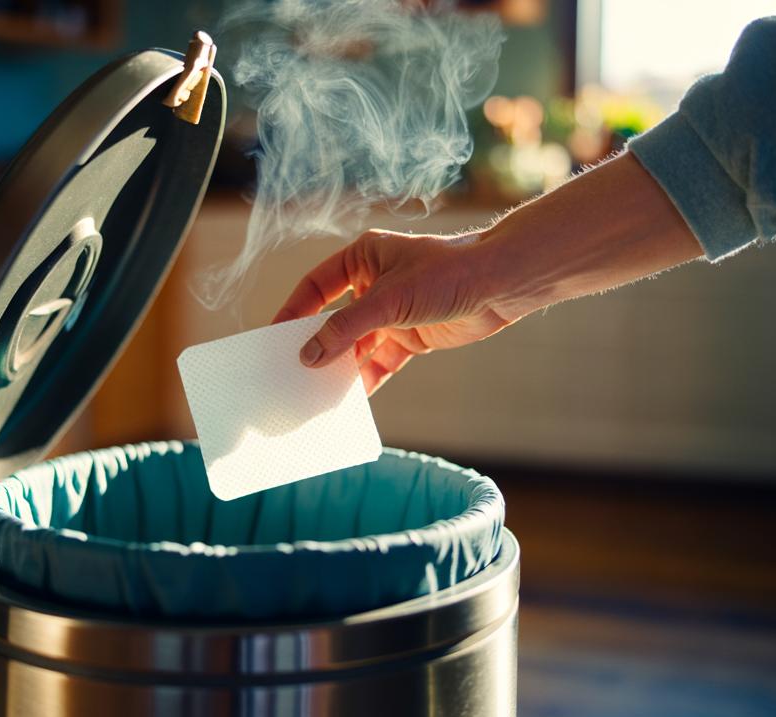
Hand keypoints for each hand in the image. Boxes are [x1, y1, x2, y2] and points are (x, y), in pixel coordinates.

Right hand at [271, 228, 514, 394]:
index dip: (293, 311)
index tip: (272, 337)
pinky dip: (368, 378)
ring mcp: (394, 311)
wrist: (502, 286)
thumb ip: (346, 329)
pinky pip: (381, 360)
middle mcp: (375, 283)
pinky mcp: (412, 336)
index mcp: (364, 258)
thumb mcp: (388, 301)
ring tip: (318, 392)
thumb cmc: (448, 274)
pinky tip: (352, 398)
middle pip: (334, 319)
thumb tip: (307, 356)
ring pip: (357, 344)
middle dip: (317, 346)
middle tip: (291, 371)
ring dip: (341, 367)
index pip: (316, 287)